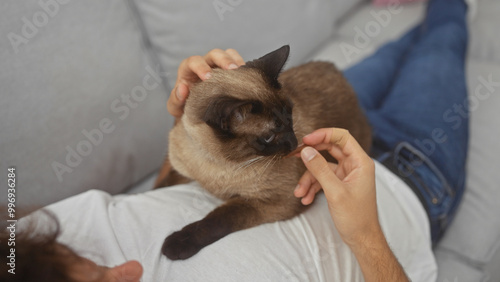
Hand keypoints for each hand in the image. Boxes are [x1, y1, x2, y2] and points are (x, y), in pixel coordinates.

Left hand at [167, 49, 244, 117]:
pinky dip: (243, 66)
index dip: (201, 67)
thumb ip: (175, 99)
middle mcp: (204, 64)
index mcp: (188, 69)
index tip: (208, 77)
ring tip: (242, 71)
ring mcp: (218, 66)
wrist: (196, 112)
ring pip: (228, 54)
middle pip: (214, 54)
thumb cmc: (184, 108)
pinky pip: (237, 62)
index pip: (194, 62)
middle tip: (232, 69)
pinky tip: (246, 76)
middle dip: (223, 60)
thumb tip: (183, 88)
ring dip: (236, 61)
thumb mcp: (175, 107)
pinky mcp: (230, 71)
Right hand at [294, 128, 378, 247]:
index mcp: (360, 162)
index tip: (306, 140)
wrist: (361, 238)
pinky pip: (322, 178)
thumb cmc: (357, 217)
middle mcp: (354, 165)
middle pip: (329, 149)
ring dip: (308, 178)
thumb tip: (306, 151)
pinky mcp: (339, 184)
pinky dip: (312, 187)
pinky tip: (305, 197)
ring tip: (299, 192)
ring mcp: (346, 175)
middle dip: (311, 155)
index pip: (342, 137)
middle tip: (294, 155)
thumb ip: (320, 169)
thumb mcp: (335, 192)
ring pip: (322, 166)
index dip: (323, 135)